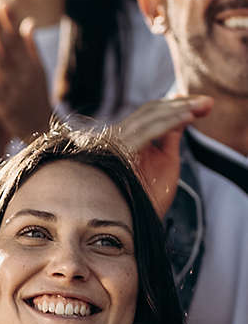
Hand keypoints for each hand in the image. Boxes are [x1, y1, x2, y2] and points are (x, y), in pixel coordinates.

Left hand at [0, 6, 52, 141]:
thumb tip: (27, 22)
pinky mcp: (4, 108)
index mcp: (31, 66)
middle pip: (4, 52)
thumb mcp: (40, 70)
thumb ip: (32, 47)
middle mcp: (23, 77)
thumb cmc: (39, 96)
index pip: (17, 40)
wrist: (42, 128)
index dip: (7, 23)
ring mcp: (13, 93)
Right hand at [116, 95, 212, 218]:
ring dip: (178, 109)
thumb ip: (170, 137)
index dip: (173, 104)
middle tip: (206, 102)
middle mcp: (118, 140)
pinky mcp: (120, 153)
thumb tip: (183, 116)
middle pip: (149, 111)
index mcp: (126, 141)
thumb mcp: (166, 160)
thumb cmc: (149, 197)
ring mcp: (117, 145)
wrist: (138, 222)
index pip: (148, 113)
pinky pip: (147, 131)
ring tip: (200, 107)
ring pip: (148, 116)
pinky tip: (187, 117)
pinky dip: (169, 122)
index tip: (198, 102)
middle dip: (180, 103)